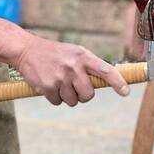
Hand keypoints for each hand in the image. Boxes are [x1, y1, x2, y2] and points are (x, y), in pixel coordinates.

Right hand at [14, 34, 129, 106]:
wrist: (27, 50)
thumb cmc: (55, 54)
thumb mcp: (74, 53)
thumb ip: (88, 66)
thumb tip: (105, 83)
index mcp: (83, 56)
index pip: (105, 70)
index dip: (118, 82)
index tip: (126, 92)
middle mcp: (73, 66)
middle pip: (88, 95)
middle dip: (83, 95)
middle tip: (74, 87)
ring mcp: (60, 78)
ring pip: (73, 101)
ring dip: (67, 97)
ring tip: (59, 82)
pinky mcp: (47, 87)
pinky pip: (58, 102)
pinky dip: (54, 98)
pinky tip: (49, 85)